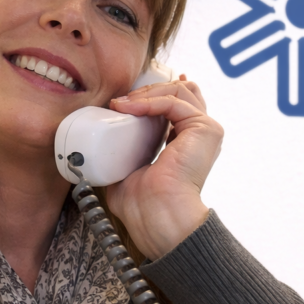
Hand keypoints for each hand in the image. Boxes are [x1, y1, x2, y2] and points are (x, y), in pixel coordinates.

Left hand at [105, 75, 222, 258]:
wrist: (157, 214)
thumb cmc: (143, 204)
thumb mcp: (128, 169)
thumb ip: (122, 154)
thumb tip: (97, 149)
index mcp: (188, 144)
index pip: (179, 105)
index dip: (157, 93)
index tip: (130, 94)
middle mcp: (201, 135)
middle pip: (183, 91)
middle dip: (150, 89)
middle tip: (122, 100)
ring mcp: (206, 131)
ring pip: (181, 90)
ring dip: (148, 93)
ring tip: (123, 105)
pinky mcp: (205, 129)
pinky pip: (175, 101)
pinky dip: (149, 101)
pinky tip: (129, 108)